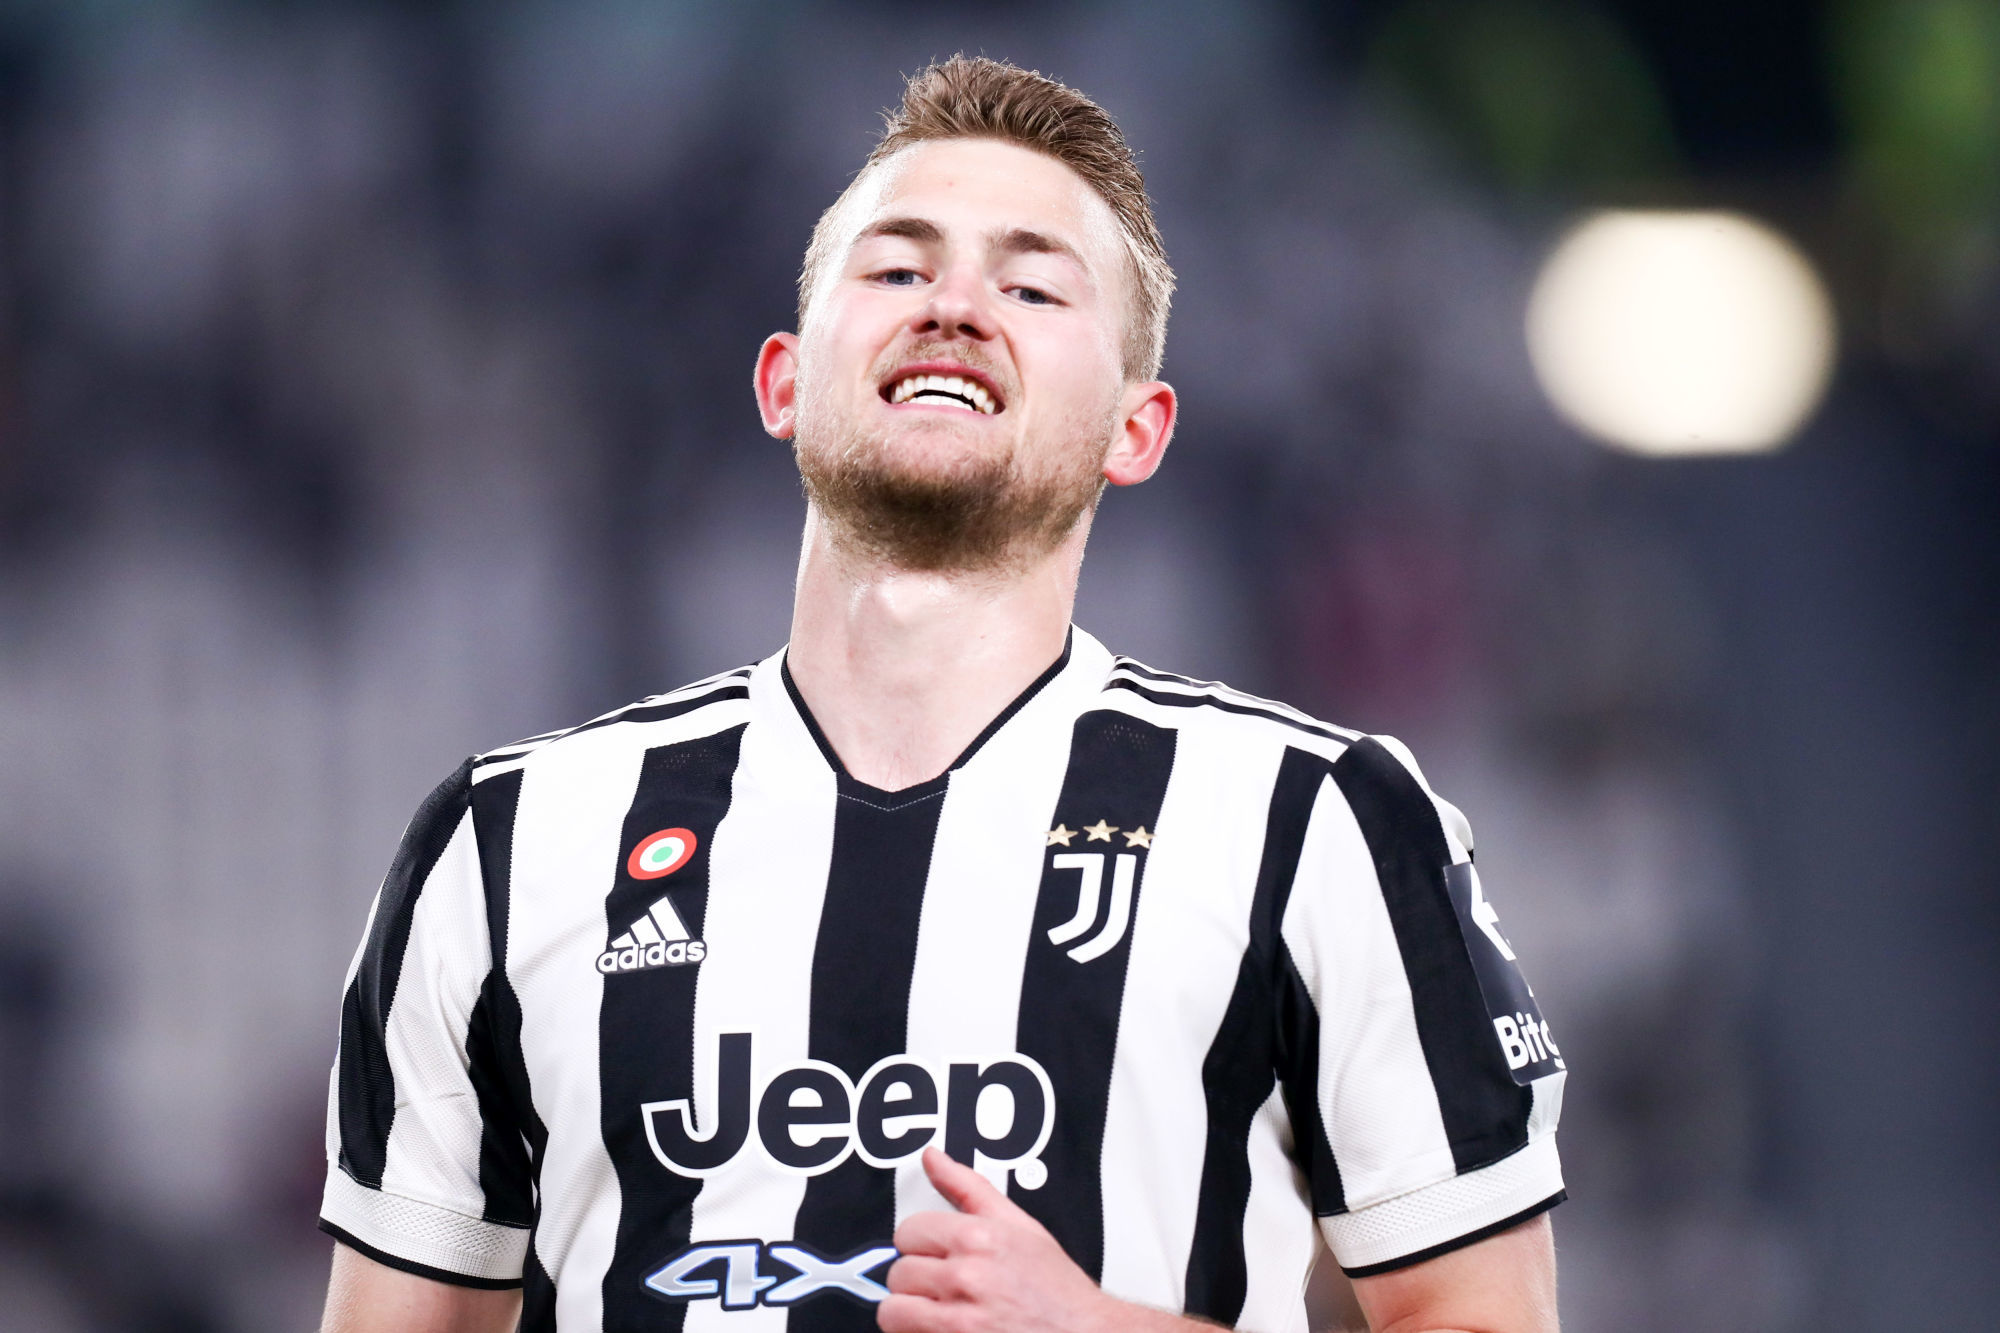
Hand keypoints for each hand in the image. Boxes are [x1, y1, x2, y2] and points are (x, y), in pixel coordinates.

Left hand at [878, 1148, 1119, 1332]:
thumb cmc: (1056, 1290)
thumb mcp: (1020, 1226)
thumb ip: (968, 1188)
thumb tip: (933, 1159)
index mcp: (978, 1239)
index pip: (908, 1232)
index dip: (920, 1245)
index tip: (935, 1256)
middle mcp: (966, 1278)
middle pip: (898, 1272)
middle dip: (917, 1281)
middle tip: (944, 1288)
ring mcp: (960, 1321)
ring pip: (893, 1311)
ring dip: (910, 1313)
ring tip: (938, 1312)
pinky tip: (943, 1331)